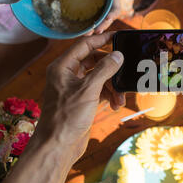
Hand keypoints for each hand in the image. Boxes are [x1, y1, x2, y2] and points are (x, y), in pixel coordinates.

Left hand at [36, 32, 124, 163]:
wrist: (58, 145)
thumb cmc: (66, 117)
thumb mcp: (89, 90)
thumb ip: (104, 70)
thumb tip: (117, 55)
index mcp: (63, 67)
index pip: (84, 45)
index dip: (101, 39)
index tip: (117, 36)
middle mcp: (68, 75)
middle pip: (94, 61)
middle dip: (111, 69)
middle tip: (124, 72)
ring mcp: (75, 88)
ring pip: (99, 77)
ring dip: (112, 86)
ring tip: (120, 98)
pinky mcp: (82, 100)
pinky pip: (99, 91)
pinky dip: (108, 95)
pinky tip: (115, 104)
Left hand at [81, 0, 122, 34]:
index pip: (115, 10)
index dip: (111, 18)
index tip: (105, 22)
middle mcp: (103, 2)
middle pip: (103, 19)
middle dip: (99, 27)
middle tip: (92, 33)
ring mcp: (91, 3)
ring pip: (92, 19)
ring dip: (89, 28)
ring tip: (83, 34)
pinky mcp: (79, 2)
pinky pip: (79, 13)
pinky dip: (77, 21)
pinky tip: (72, 27)